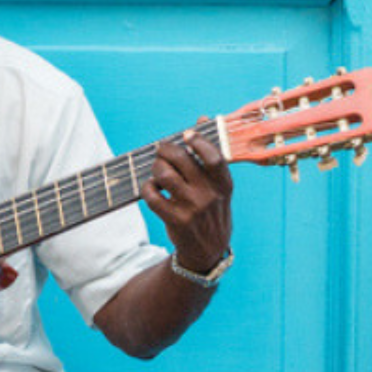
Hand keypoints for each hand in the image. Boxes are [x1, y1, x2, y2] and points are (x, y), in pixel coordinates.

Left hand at [143, 132, 233, 280]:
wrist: (208, 251)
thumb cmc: (211, 211)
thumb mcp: (218, 188)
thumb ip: (210, 157)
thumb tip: (203, 119)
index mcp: (224, 185)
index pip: (213, 157)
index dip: (198, 141)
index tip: (187, 134)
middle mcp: (209, 196)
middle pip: (182, 160)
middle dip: (166, 150)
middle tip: (161, 150)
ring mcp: (192, 209)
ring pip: (165, 175)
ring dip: (155, 168)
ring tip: (156, 170)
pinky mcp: (175, 221)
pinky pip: (153, 196)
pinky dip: (147, 188)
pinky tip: (151, 188)